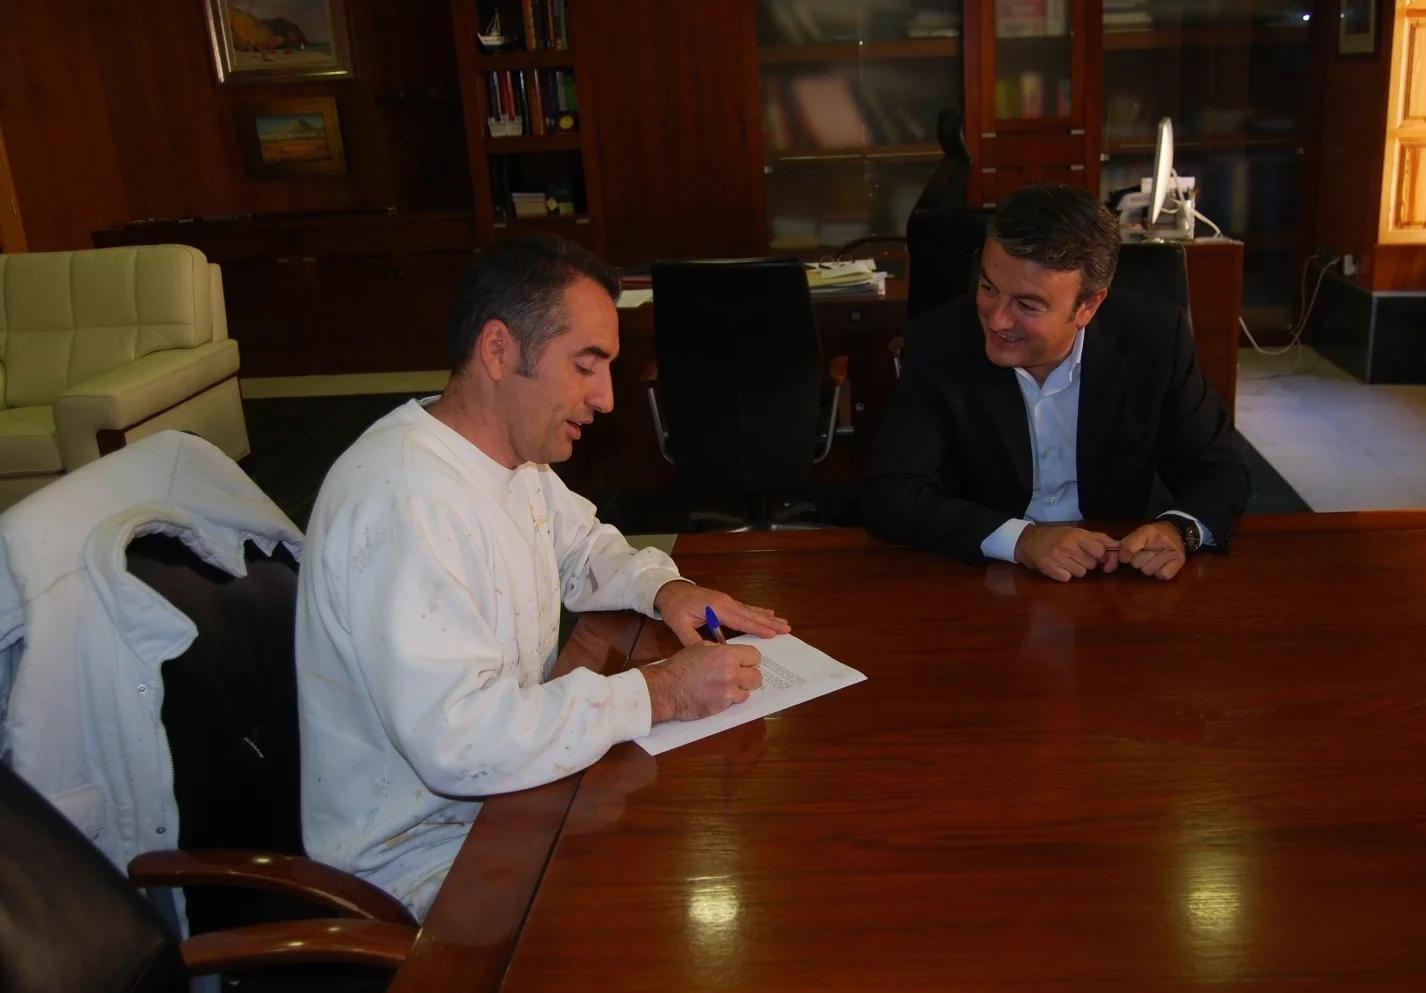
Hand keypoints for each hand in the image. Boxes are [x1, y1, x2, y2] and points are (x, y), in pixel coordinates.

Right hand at [640, 642, 763, 722]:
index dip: (750, 659)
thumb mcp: (701, 647)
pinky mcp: (722, 708)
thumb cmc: (680, 665)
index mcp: (728, 655)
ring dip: (739, 690)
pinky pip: (733, 703)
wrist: (666, 689)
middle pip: (757, 677)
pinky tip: (714, 695)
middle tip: (739, 676)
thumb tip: (733, 655)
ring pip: (747, 693)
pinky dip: (727, 700)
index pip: (755, 656)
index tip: (744, 662)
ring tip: (724, 687)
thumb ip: (721, 650)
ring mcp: (728, 693)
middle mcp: (732, 674)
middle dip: (749, 676)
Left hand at [653, 581, 790, 646]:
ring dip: (767, 617)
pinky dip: (758, 611)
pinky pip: (745, 607)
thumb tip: (707, 654)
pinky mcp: (725, 601)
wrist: (669, 590)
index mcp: (717, 609)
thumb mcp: (679, 625)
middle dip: (769, 622)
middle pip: (751, 614)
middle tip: (787, 628)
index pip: (741, 621)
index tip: (773, 634)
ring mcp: (727, 601)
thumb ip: (692, 640)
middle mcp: (726, 603)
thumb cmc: (675, 608)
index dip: (757, 628)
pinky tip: (768, 612)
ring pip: (751, 610)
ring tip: (783, 622)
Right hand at [1014, 525, 1119, 582]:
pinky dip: (1065, 575)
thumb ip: (1098, 538)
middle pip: (1092, 564)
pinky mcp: (1050, 570)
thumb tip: (1118, 546)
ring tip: (1066, 561)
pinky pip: (1068, 578)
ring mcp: (1058, 559)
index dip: (1102, 556)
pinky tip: (1058, 567)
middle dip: (1087, 562)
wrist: (1026, 541)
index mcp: (1076, 535)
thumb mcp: (1075, 531)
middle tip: (1076, 556)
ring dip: (1076, 569)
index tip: (1097, 556)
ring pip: (1081, 573)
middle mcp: (1067, 546)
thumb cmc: (1054, 535)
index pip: (1100, 551)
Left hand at [1116, 521, 1185, 580]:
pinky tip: (1163, 564)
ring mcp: (1172, 552)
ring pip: (1148, 571)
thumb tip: (1118, 558)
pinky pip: (1161, 576)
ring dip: (1148, 567)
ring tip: (1155, 558)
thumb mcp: (1139, 534)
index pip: (1129, 549)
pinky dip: (1160, 573)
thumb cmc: (1154, 534)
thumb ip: (1126, 544)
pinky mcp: (1180, 562)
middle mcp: (1160, 541)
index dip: (1124, 556)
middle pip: (1136, 563)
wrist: (1177, 531)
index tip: (1125, 557)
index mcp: (1148, 531)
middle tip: (1146, 554)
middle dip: (1138, 561)